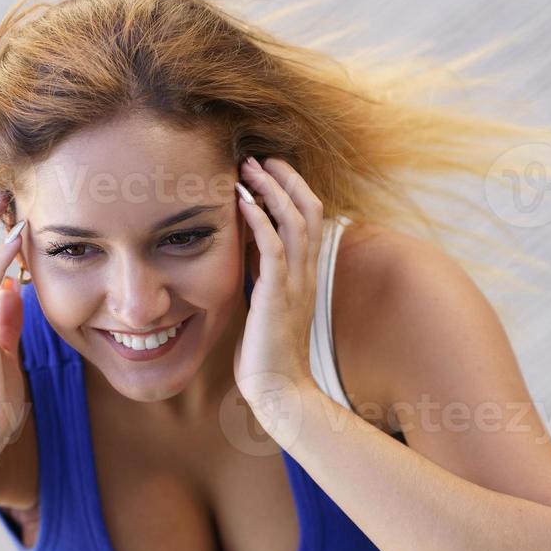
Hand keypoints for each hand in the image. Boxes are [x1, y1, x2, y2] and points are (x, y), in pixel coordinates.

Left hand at [233, 156, 325, 421]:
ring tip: (249, 167)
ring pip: (294, 220)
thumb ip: (262, 285)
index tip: (268, 173)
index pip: (308, 220)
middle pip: (308, 209)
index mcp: (304, 276)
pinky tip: (242, 200)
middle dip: (286, 178)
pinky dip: (258, 218)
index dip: (292, 192)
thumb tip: (247, 266)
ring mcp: (295, 283)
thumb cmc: (268, 359)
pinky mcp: (276, 294)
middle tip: (260, 158)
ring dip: (271, 189)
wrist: (280, 393)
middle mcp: (306, 273)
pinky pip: (272, 246)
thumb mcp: (265, 312)